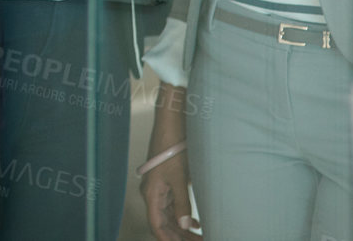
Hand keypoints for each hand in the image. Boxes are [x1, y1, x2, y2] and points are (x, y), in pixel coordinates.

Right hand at [141, 97, 199, 239]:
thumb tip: (185, 225)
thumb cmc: (171, 146)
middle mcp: (153, 193)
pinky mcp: (167, 181)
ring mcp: (159, 187)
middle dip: (180, 236)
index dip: (168, 240)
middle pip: (164, 223)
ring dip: (183, 228)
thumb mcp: (179, 177)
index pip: (157, 226)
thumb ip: (183, 203)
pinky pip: (173, 205)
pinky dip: (183, 216)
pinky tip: (196, 221)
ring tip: (201, 236)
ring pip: (170, 216)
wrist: (170, 123)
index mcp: (151, 193)